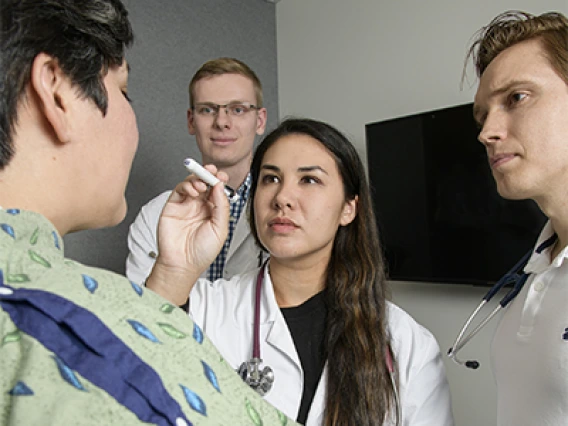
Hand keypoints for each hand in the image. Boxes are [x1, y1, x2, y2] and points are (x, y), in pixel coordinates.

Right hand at [146, 165, 229, 303]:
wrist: (182, 264)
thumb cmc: (202, 252)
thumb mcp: (220, 229)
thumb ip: (222, 206)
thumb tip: (220, 186)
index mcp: (213, 211)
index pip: (217, 190)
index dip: (219, 181)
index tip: (223, 176)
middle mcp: (199, 206)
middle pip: (204, 183)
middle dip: (209, 174)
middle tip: (212, 170)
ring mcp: (186, 205)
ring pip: (192, 183)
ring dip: (198, 179)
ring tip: (202, 185)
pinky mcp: (173, 206)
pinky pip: (179, 190)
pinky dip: (186, 186)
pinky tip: (193, 191)